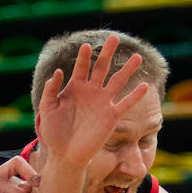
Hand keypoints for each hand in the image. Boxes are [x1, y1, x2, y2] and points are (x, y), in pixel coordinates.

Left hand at [34, 33, 149, 166]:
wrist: (65, 154)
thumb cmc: (53, 132)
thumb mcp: (47, 109)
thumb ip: (50, 90)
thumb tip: (58, 71)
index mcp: (75, 88)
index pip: (82, 67)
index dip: (84, 56)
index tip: (86, 46)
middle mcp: (91, 92)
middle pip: (101, 67)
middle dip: (107, 53)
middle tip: (114, 37)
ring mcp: (102, 103)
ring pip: (117, 82)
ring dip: (127, 69)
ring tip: (137, 57)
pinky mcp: (111, 117)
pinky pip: (125, 104)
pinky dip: (135, 96)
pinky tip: (144, 86)